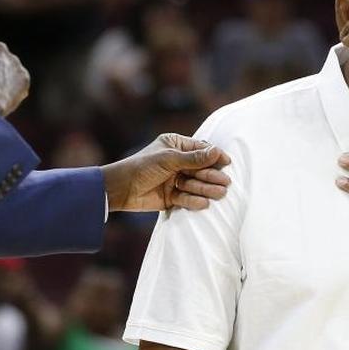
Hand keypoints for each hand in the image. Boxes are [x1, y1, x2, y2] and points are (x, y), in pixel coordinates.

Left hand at [101, 133, 230, 211]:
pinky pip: (186, 198)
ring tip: (220, 193)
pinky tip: (204, 203)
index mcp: (175, 146)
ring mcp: (174, 180)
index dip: (214, 156)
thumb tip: (217, 151)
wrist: (121, 189)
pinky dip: (193, 200)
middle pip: (200, 169)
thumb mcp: (169, 159)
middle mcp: (176, 162)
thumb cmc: (143, 167)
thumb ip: (194, 158)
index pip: (200, 150)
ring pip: (195, 184)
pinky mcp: (171, 197)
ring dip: (206, 189)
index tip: (227, 162)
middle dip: (211, 176)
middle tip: (225, 182)